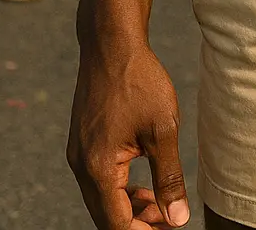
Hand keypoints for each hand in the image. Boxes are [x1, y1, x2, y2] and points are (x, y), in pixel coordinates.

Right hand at [68, 41, 189, 228]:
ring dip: (128, 207)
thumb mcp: (163, 129)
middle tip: (168, 218)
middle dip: (137, 223)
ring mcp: (78, 153)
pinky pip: (98, 179)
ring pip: (101, 199)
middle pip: (106, 216)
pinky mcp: (82, 142)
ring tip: (159, 203)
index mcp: (99, 168)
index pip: (117, 223)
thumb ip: (169, 178)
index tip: (170, 227)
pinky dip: (119, 188)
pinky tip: (143, 182)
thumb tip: (177, 219)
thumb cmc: (139, 81)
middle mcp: (81, 166)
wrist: (112, 44)